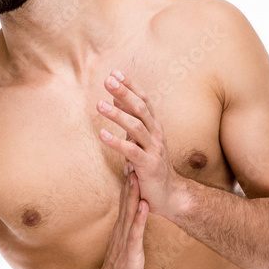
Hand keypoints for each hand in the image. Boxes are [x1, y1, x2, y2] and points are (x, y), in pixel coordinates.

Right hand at [86, 167, 148, 268]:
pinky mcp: (130, 255)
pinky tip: (144, 206)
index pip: (124, 206)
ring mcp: (124, 244)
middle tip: (130, 159)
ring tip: (135, 176)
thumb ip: (128, 238)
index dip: (128, 186)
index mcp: (121, 233)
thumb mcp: (125, 254)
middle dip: (129, 183)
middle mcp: (121, 234)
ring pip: (130, 215)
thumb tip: (133, 225)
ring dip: (132, 195)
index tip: (131, 166)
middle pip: (125, 204)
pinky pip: (135, 234)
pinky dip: (140, 219)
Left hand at [97, 70, 181, 217]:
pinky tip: (102, 134)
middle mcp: (157, 135)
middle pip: (141, 109)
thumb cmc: (151, 166)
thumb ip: (130, 120)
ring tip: (99, 105)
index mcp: (155, 127)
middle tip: (107, 81)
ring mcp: (154, 150)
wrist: (169, 195)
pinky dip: (116, 142)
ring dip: (117, 115)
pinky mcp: (149, 166)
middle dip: (124, 93)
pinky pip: (132, 151)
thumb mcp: (140, 140)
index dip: (131, 86)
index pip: (144, 100)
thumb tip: (115, 99)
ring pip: (137, 127)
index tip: (115, 73)